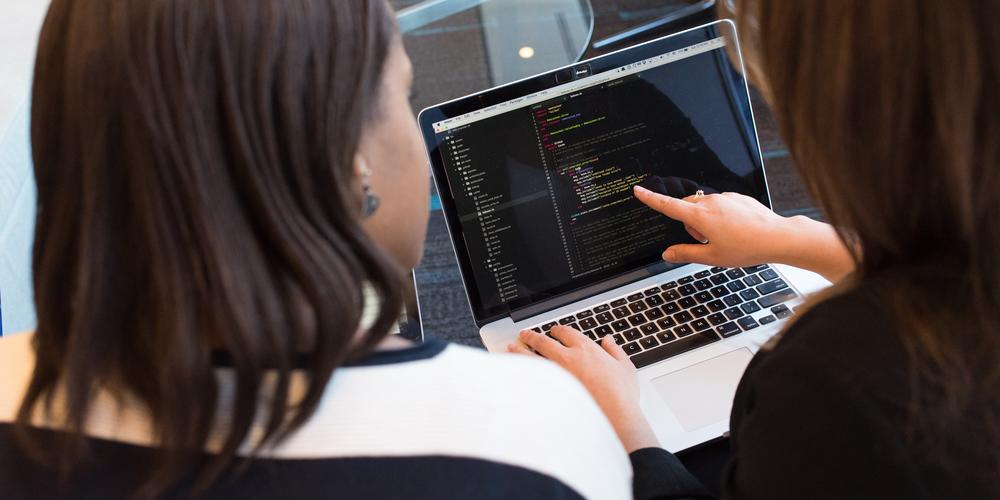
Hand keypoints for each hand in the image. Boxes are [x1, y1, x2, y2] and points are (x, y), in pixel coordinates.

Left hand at [507, 327, 659, 452]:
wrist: (614, 417)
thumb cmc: (621, 395)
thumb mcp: (625, 367)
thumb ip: (615, 350)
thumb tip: (608, 341)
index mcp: (586, 349)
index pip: (566, 332)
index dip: (558, 330)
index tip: (554, 331)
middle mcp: (567, 358)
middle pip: (543, 341)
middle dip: (532, 336)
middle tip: (525, 334)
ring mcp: (556, 375)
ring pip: (532, 357)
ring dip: (520, 350)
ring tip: (512, 348)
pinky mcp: (550, 391)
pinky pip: (531, 378)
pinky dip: (522, 372)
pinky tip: (516, 372)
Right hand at [633, 185, 853, 281]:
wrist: (777, 237)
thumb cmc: (746, 248)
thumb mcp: (712, 257)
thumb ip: (685, 254)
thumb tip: (667, 254)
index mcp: (700, 216)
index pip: (668, 206)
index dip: (650, 199)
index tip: (638, 190)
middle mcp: (710, 202)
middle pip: (687, 208)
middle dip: (689, 223)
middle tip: (706, 241)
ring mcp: (725, 198)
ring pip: (704, 207)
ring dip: (706, 221)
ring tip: (726, 238)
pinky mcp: (737, 197)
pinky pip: (720, 204)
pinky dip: (721, 216)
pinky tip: (736, 230)